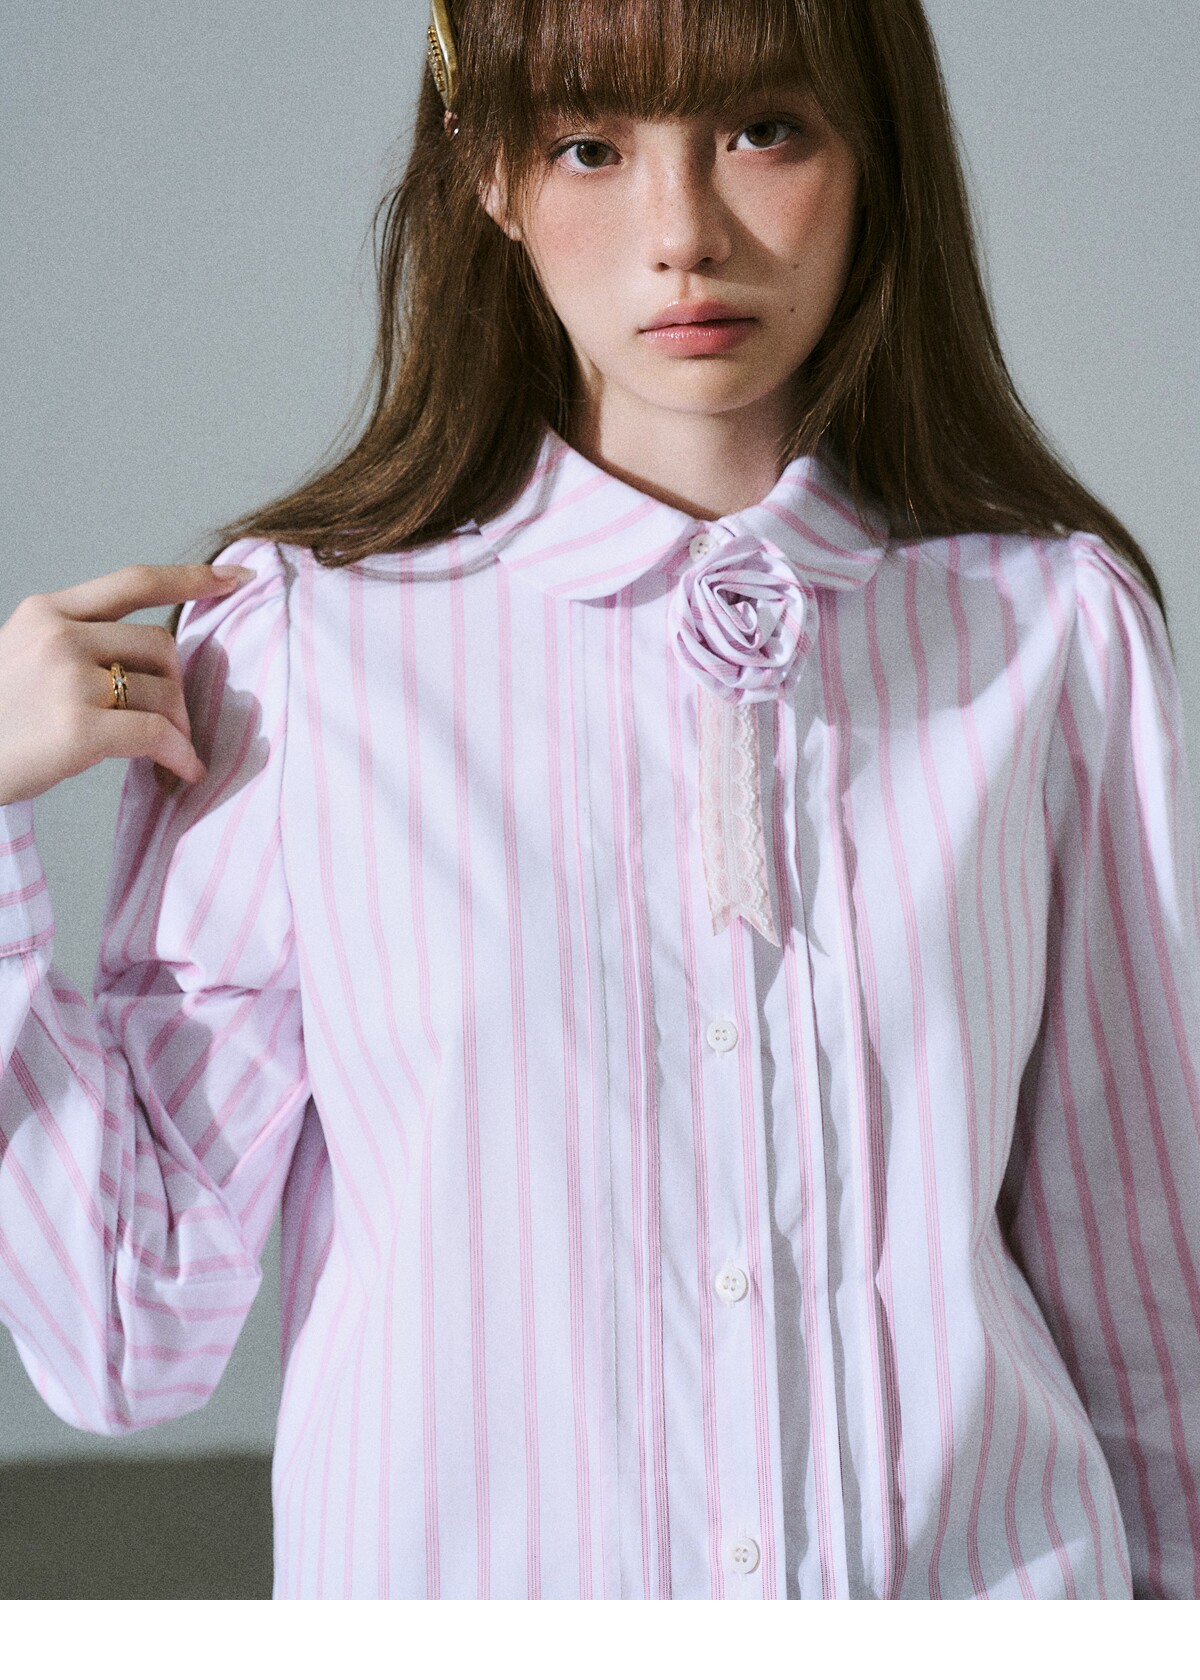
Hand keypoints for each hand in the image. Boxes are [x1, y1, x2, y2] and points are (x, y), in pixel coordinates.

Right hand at [0, 562, 254, 805]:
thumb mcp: (23, 657)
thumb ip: (79, 644)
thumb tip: (157, 659)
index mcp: (47, 612)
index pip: (132, 581)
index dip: (191, 578)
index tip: (236, 578)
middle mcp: (59, 636)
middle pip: (161, 646)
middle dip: (177, 686)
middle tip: (173, 722)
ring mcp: (68, 680)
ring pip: (164, 691)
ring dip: (178, 726)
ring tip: (168, 752)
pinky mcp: (79, 728)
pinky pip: (158, 735)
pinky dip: (180, 755)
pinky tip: (183, 771)